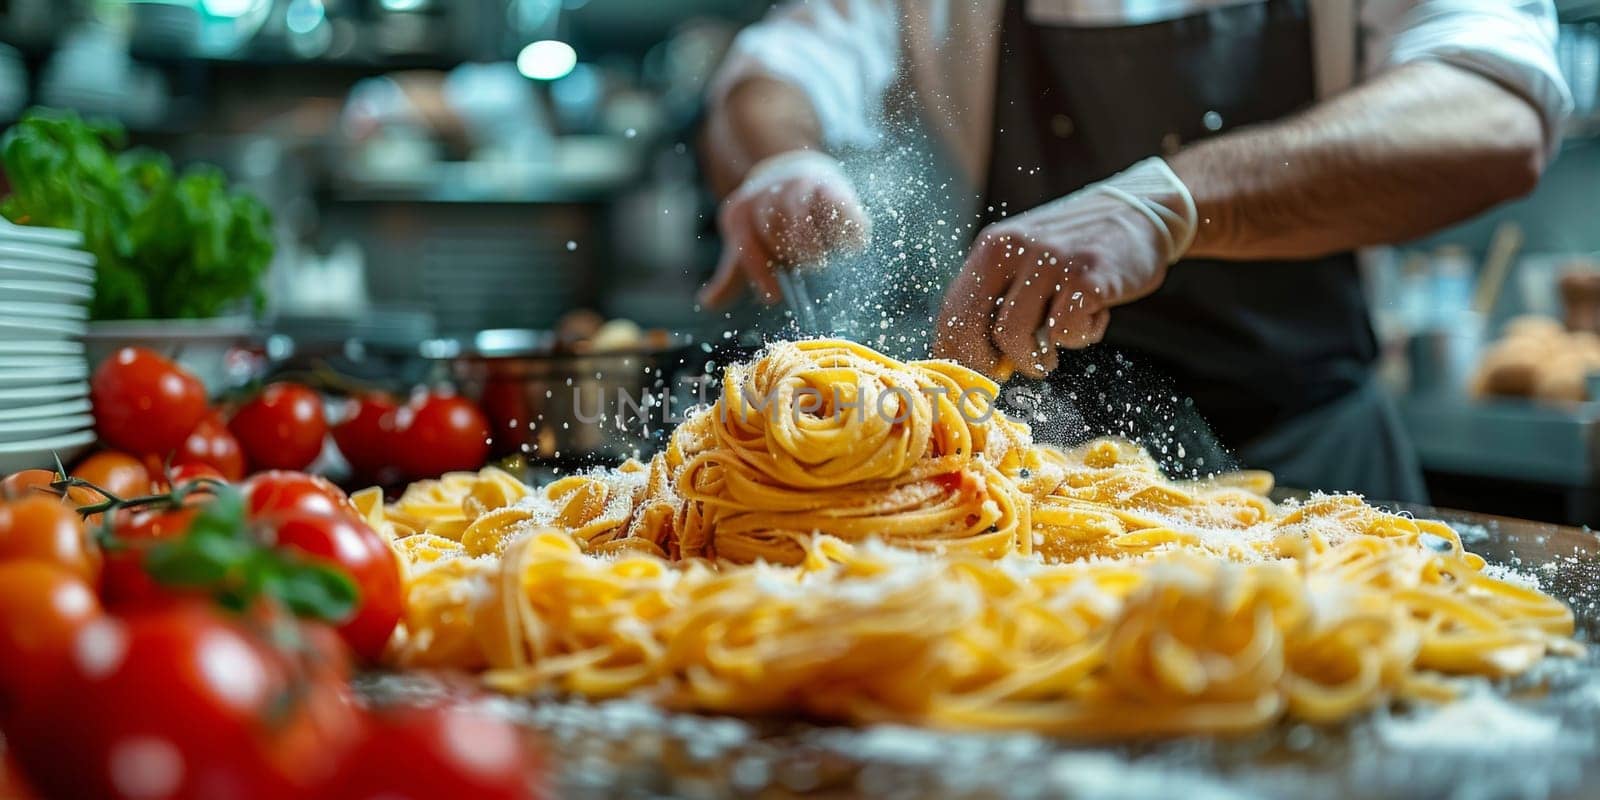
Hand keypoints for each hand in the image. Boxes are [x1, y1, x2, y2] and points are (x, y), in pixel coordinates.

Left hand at [699, 150, 869, 307]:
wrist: (792, 171)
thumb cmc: (768, 222)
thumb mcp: (745, 243)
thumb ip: (732, 274)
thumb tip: (708, 303)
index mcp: (741, 212)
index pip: (746, 243)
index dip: (759, 272)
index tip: (774, 298)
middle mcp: (767, 194)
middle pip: (771, 226)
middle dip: (788, 252)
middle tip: (804, 267)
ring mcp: (798, 186)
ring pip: (801, 213)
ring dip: (812, 243)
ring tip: (821, 258)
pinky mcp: (829, 185)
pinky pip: (838, 205)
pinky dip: (848, 227)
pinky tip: (852, 247)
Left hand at [934, 158, 1195, 378]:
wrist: (1142, 210)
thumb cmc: (1078, 246)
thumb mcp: (1027, 254)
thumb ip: (1000, 293)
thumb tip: (971, 355)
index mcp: (994, 245)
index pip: (955, 310)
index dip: (957, 352)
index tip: (970, 376)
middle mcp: (1017, 248)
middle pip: (978, 329)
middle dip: (992, 363)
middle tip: (1012, 371)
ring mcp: (1053, 262)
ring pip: (1017, 337)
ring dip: (1037, 357)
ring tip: (1054, 350)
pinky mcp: (1089, 279)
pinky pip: (1066, 333)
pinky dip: (1081, 337)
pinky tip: (1094, 316)